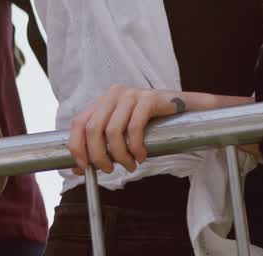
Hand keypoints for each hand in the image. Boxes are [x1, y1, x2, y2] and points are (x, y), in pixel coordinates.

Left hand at [68, 85, 185, 174]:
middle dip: (98, 155)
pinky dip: (135, 147)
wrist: (185, 111)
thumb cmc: (150, 125)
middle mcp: (113, 94)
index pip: (78, 123)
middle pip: (93, 128)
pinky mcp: (148, 98)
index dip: (77, 146)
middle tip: (109, 169)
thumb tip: (78, 169)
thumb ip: (101, 145)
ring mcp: (131, 94)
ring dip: (119, 155)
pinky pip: (134, 127)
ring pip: (112, 130)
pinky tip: (141, 155)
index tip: (82, 167)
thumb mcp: (121, 132)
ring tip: (129, 165)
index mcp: (102, 101)